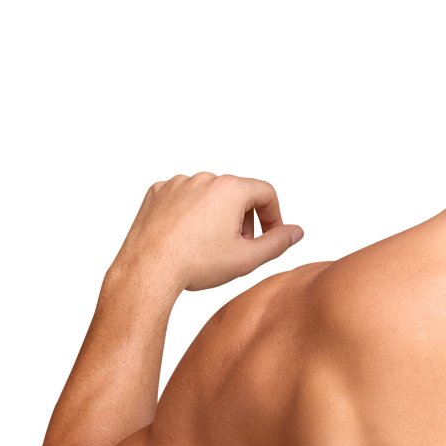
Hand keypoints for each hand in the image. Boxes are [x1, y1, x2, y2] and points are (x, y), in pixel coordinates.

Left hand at [110, 172, 304, 293]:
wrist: (149, 267)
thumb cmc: (197, 263)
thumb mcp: (247, 258)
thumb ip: (277, 243)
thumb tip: (296, 232)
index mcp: (231, 189)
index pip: (266, 193)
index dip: (274, 216)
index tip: (269, 237)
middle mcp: (205, 178)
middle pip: (237, 194)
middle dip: (244, 219)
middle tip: (239, 248)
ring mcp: (178, 182)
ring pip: (208, 196)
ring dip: (217, 216)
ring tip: (210, 245)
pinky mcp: (157, 192)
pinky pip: (182, 198)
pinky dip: (190, 214)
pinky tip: (186, 238)